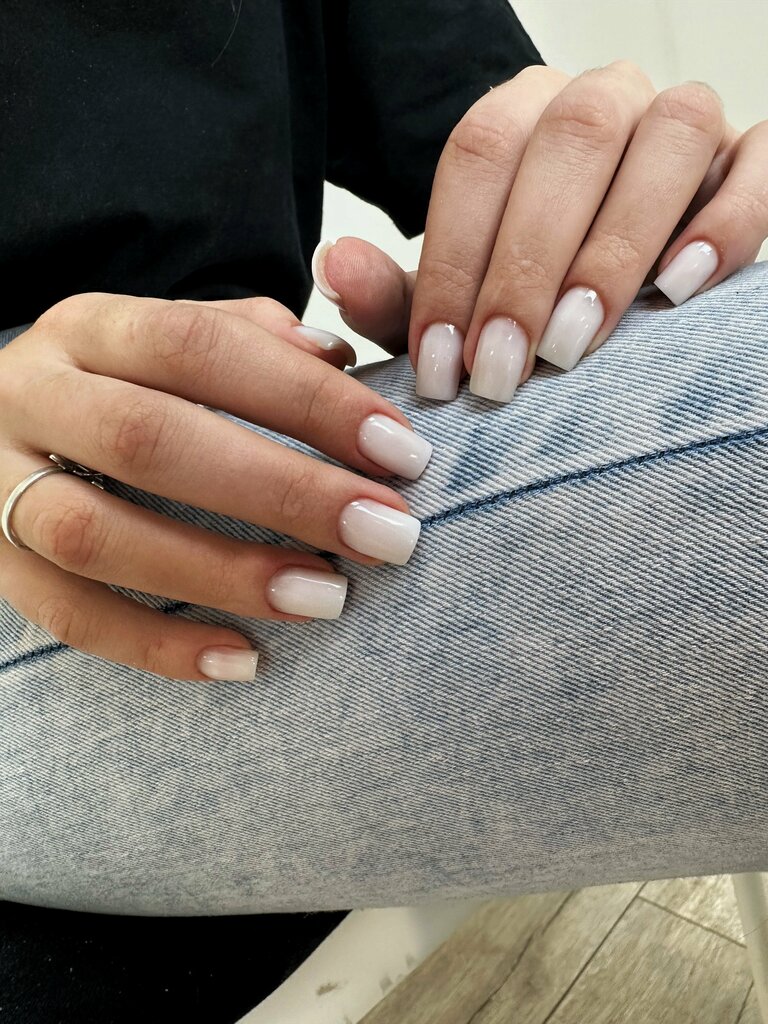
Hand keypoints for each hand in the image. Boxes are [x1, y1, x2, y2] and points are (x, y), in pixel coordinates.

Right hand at [0, 293, 431, 680]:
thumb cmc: (116, 386)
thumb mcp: (167, 337)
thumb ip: (249, 335)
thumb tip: (334, 358)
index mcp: (90, 327)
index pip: (202, 345)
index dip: (308, 399)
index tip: (401, 453)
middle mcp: (31, 394)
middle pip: (150, 440)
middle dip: (282, 491)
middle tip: (386, 534)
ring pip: (95, 535)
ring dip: (220, 573)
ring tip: (327, 600)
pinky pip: (65, 616)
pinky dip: (156, 646)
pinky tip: (244, 660)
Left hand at [312, 62, 767, 401]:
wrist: (610, 296)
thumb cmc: (524, 304)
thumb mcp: (456, 308)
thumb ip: (398, 295)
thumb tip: (335, 267)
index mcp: (520, 117)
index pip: (478, 154)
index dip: (455, 262)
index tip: (442, 370)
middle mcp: (600, 100)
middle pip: (569, 141)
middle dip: (528, 265)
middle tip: (505, 372)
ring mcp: (681, 120)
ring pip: (667, 136)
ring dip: (617, 245)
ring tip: (576, 343)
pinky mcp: (748, 158)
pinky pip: (761, 163)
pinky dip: (727, 222)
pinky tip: (681, 291)